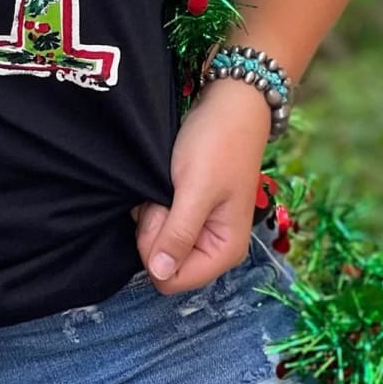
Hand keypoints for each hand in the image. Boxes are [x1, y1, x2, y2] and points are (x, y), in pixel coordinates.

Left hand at [130, 78, 270, 293]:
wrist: (229, 103)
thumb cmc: (217, 144)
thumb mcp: (196, 189)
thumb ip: (178, 233)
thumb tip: (160, 274)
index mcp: (224, 251)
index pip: (172, 280)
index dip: (156, 248)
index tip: (163, 210)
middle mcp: (212, 246)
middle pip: (162, 260)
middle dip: (154, 226)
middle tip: (166, 190)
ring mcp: (199, 228)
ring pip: (157, 239)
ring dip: (152, 210)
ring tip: (167, 180)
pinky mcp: (187, 209)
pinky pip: (159, 219)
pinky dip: (153, 200)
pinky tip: (162, 180)